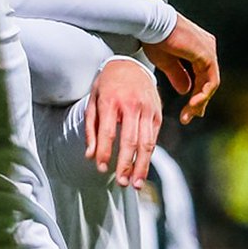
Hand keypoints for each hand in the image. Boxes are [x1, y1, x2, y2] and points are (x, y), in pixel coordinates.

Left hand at [85, 57, 160, 186]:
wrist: (129, 65)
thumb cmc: (106, 85)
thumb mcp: (92, 101)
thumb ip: (90, 129)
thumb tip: (90, 156)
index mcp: (111, 101)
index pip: (108, 132)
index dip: (105, 152)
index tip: (101, 168)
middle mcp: (131, 105)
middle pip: (130, 140)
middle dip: (126, 164)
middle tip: (122, 183)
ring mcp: (147, 109)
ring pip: (146, 142)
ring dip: (141, 165)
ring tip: (136, 183)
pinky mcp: (157, 113)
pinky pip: (154, 137)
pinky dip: (149, 155)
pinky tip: (143, 168)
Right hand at [142, 12, 218, 123]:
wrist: (151, 25)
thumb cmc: (154, 37)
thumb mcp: (165, 62)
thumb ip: (177, 75)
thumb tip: (184, 89)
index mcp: (198, 48)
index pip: (202, 76)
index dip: (196, 95)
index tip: (189, 110)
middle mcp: (207, 48)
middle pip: (208, 81)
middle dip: (199, 102)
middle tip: (190, 116)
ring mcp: (208, 50)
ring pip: (210, 83)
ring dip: (200, 101)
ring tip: (189, 113)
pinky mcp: (206, 54)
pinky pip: (210, 80)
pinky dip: (202, 94)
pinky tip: (192, 103)